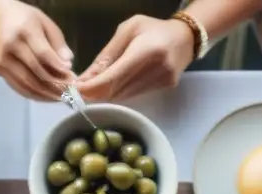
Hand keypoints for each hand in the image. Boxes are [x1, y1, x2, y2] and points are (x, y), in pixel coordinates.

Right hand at [0, 0, 73, 100]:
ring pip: (28, 84)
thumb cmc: (28, 20)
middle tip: (69, 90)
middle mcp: (10, 47)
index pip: (42, 54)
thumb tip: (68, 63)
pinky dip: (35, 96)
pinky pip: (19, 88)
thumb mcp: (47, 24)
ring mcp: (3, 60)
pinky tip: (47, 96)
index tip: (71, 75)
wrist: (2, 17)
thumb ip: (58, 44)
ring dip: (46, 94)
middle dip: (55, 85)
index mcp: (24, 31)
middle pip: (35, 72)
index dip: (57, 67)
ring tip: (61, 97)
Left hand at [76, 16, 194, 102]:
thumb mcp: (128, 31)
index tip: (76, 89)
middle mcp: (157, 68)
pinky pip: (135, 95)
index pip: (114, 77)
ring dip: (107, 93)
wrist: (185, 37)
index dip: (93, 86)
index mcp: (146, 49)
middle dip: (96, 91)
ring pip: (125, 96)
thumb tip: (86, 77)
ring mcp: (163, 80)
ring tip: (95, 86)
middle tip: (80, 89)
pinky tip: (115, 84)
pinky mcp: (165, 88)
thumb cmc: (152, 29)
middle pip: (118, 90)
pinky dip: (121, 91)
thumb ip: (107, 55)